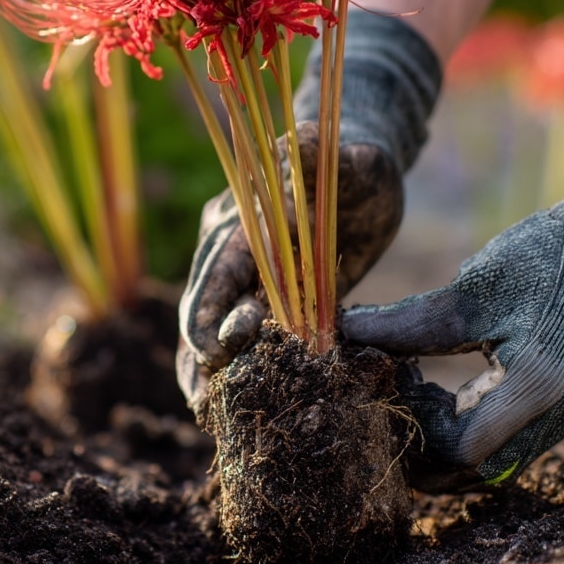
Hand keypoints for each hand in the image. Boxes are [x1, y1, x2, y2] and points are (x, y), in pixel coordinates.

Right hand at [175, 124, 403, 417]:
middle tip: (211, 407)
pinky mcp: (264, 295)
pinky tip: (239, 401)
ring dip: (209, 372)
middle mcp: (228, 251)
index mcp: (238, 221)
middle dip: (202, 360)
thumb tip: (295, 146)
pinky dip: (239, 367)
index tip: (220, 355)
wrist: (361, 173)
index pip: (211, 276)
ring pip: (211, 330)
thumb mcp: (347, 158)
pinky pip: (242, 336)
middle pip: (201, 312)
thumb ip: (317, 153)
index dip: (209, 318)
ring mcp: (242, 275)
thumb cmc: (357, 164)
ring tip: (212, 418)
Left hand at [342, 136, 563, 490]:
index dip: (416, 428)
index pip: (464, 449)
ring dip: (443, 442)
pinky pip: (510, 441)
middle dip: (424, 449)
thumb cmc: (548, 256)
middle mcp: (562, 414)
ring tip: (411, 393)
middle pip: (479, 471)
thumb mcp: (474, 288)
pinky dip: (468, 428)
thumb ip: (409, 322)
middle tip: (388, 405)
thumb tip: (345, 334)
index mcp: (540, 384)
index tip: (388, 386)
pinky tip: (437, 392)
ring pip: (494, 462)